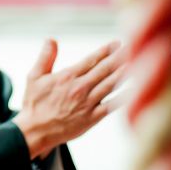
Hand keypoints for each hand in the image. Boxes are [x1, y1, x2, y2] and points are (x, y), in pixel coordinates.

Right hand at [13, 39, 125, 158]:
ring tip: (136, 63)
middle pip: (105, 69)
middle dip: (119, 57)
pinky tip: (134, 90)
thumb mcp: (34, 76)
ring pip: (111, 84)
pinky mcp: (92, 117)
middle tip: (132, 48)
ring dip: (124, 73)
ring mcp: (88, 103)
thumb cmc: (34, 103)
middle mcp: (80, 88)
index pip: (91, 60)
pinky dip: (124, 97)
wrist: (36, 130)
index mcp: (67, 76)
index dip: (106, 50)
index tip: (117, 43)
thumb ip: (45, 57)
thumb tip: (51, 39)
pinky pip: (112, 105)